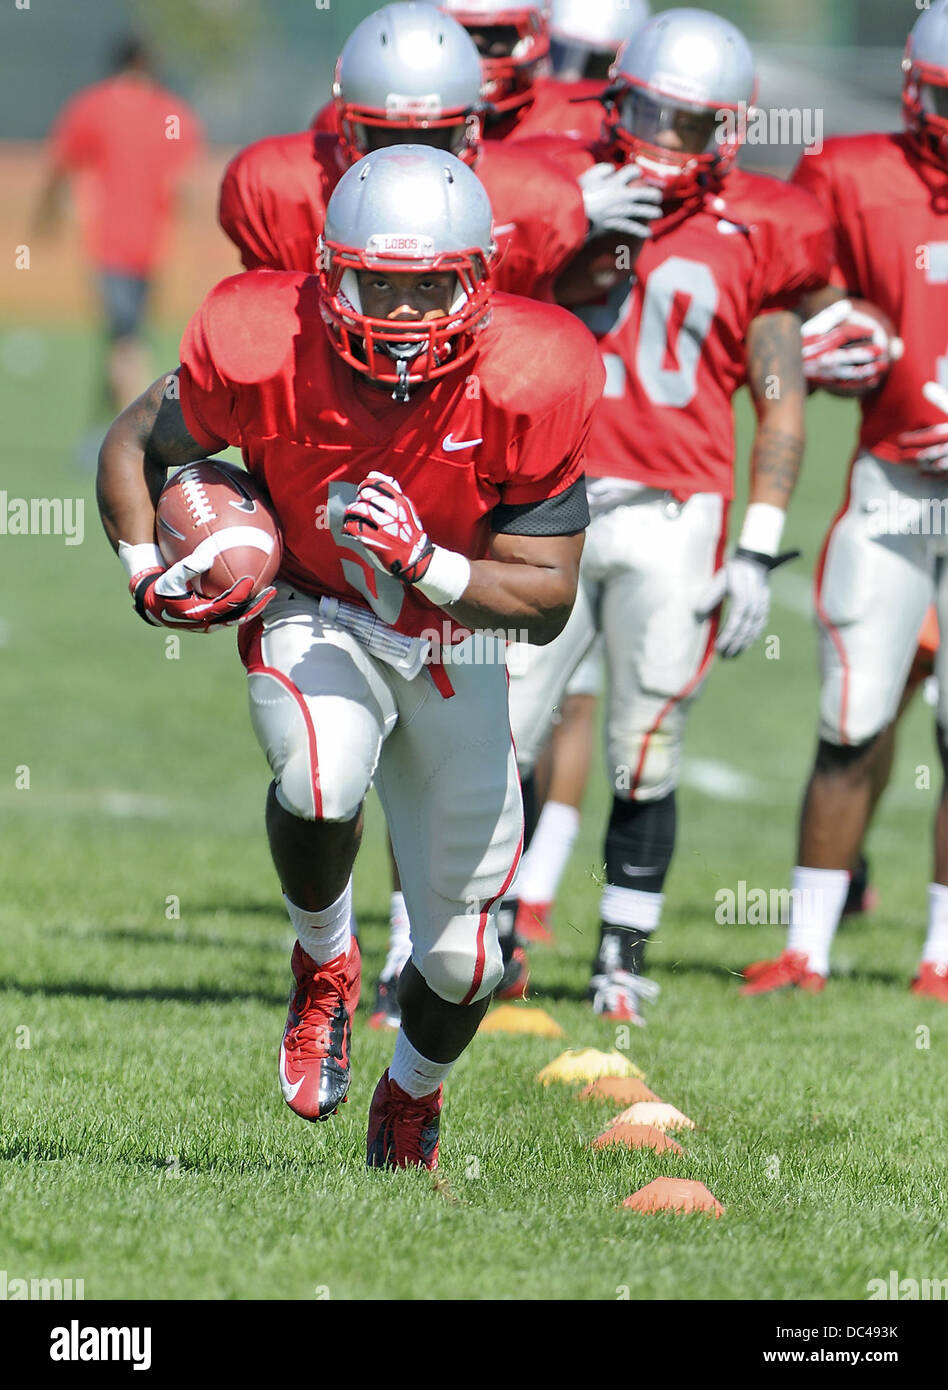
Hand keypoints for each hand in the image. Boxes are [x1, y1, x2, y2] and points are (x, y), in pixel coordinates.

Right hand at [129, 552, 274, 630]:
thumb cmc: (163, 590)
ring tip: (270, 591)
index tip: (249, 579)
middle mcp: (211, 622)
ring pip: (240, 616)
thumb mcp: (170, 579)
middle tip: (272, 590)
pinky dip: (246, 603)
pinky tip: (255, 589)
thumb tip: (207, 557)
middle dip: (258, 604)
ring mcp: (214, 623)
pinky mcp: (215, 620)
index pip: (227, 605)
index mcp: (201, 614)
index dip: (240, 594)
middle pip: (240, 615)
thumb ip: (187, 568)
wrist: (154, 606)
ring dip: (256, 605)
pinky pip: (234, 612)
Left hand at [341, 471, 433, 584]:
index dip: (365, 485)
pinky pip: (354, 527)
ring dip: (351, 512)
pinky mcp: (374, 540)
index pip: (376, 483)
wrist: (415, 556)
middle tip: (357, 507)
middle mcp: (392, 511)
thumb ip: (392, 491)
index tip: (363, 493)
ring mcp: (383, 525)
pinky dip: (349, 526)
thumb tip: (374, 474)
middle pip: (366, 494)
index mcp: (399, 501)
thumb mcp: (406, 508)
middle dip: (358, 499)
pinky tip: (351, 529)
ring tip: (351, 516)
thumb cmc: (409, 531)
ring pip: (358, 509)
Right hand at [578, 162, 663, 239]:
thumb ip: (601, 170)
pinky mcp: (615, 225)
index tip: (637, 174)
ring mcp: (619, 211)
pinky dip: (641, 231)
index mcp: (614, 182)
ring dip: (652, 212)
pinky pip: (632, 228)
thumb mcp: (587, 176)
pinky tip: (648, 233)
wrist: (571, 215)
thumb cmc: (577, 195)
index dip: (636, 171)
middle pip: (644, 193)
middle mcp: (621, 196)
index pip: (632, 171)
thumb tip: (612, 169)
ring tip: (658, 213)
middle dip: (653, 194)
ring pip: (641, 211)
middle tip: (658, 197)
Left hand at [696, 548, 797, 658]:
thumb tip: (698, 613)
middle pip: (745, 631)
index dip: (727, 638)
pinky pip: (759, 627)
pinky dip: (751, 638)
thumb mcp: (718, 580)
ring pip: (753, 631)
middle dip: (734, 646)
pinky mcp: (764, 608)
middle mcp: (755, 605)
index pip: (735, 623)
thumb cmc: (732, 572)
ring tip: (731, 656)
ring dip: (742, 645)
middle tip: (723, 657)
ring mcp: (762, 608)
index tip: (717, 648)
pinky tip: (744, 646)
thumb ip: (709, 597)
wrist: (754, 562)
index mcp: (743, 598)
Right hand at [800, 298, 901, 392]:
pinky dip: (862, 383)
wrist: (784, 368)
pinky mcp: (828, 383)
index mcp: (823, 343)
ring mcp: (827, 372)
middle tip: (882, 351)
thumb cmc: (799, 346)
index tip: (873, 332)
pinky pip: (848, 385)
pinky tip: (873, 380)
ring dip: (870, 370)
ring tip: (884, 366)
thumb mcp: (812, 328)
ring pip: (853, 373)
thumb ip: (830, 316)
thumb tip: (847, 303)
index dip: (862, 332)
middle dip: (869, 353)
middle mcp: (826, 358)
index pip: (846, 334)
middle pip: (852, 355)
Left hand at [896, 380, 947, 471]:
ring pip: (937, 465)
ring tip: (909, 464)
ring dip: (921, 466)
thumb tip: (926, 387)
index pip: (931, 435)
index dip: (914, 438)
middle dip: (913, 456)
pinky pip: (945, 475)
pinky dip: (932, 475)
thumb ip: (941, 400)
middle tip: (899, 456)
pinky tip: (922, 473)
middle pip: (931, 453)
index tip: (900, 440)